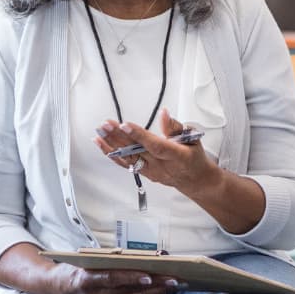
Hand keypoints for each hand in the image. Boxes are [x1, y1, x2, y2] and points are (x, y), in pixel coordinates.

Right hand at [36, 263, 180, 293]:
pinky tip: (161, 289)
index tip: (149, 276)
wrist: (55, 289)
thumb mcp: (83, 259)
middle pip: (129, 289)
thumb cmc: (72, 268)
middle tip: (174, 279)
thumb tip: (131, 254)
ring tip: (174, 283)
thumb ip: (104, 258)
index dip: (131, 278)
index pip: (112, 278)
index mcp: (87, 279)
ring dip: (156, 290)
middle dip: (153, 284)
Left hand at [94, 110, 223, 195]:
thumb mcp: (192, 138)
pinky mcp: (143, 173)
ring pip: (128, 158)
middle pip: (137, 151)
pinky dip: (111, 153)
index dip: (139, 136)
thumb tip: (164, 114)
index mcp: (176, 156)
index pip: (156, 146)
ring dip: (112, 144)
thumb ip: (175, 126)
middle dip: (119, 137)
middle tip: (107, 124)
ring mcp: (151, 171)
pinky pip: (125, 163)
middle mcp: (161, 166)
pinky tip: (101, 143)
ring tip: (100, 131)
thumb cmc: (193, 157)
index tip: (125, 125)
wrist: (194, 179)